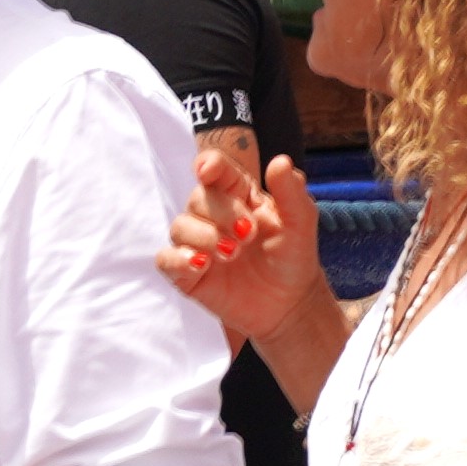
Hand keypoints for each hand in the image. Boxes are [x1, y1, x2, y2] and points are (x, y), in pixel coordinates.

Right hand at [158, 133, 332, 349]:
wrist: (288, 304)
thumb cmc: (293, 256)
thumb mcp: (300, 222)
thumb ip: (291, 192)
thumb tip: (280, 161)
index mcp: (239, 194)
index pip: (216, 170)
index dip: (208, 165)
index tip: (207, 171)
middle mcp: (214, 215)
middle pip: (197, 198)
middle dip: (221, 213)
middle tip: (248, 234)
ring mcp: (199, 244)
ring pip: (180, 226)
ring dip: (204, 237)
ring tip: (232, 253)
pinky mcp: (188, 273)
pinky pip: (166, 260)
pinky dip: (178, 260)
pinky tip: (202, 265)